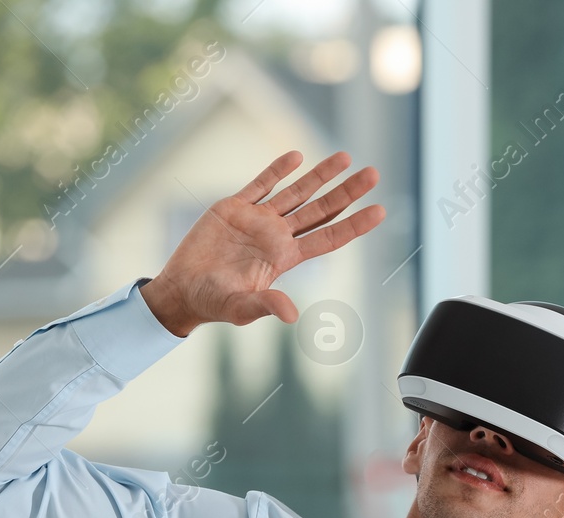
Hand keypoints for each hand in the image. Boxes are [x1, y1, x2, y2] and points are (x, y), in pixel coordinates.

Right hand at [141, 149, 384, 335]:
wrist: (183, 289)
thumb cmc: (214, 303)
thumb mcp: (242, 309)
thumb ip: (267, 305)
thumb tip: (292, 315)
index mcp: (285, 258)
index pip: (329, 238)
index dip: (354, 225)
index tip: (380, 211)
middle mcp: (277, 236)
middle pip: (321, 210)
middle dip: (348, 192)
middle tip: (374, 174)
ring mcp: (258, 220)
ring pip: (296, 192)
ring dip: (321, 175)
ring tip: (346, 157)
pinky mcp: (234, 208)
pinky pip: (260, 184)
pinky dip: (277, 170)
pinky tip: (296, 156)